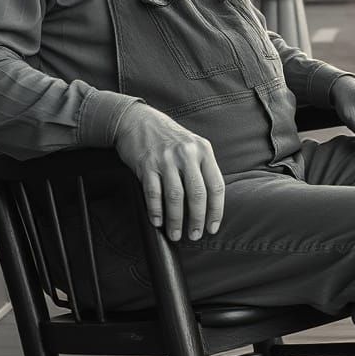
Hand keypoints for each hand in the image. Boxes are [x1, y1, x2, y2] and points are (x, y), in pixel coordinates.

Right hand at [112, 104, 224, 241]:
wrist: (138, 120)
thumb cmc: (168, 137)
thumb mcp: (192, 145)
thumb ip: (202, 168)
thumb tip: (209, 203)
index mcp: (203, 150)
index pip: (216, 185)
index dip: (216, 210)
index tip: (213, 227)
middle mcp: (187, 154)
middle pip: (197, 194)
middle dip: (197, 219)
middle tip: (194, 235)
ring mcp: (166, 158)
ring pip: (175, 196)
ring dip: (176, 220)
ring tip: (175, 234)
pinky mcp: (146, 164)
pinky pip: (153, 192)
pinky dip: (156, 210)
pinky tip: (158, 221)